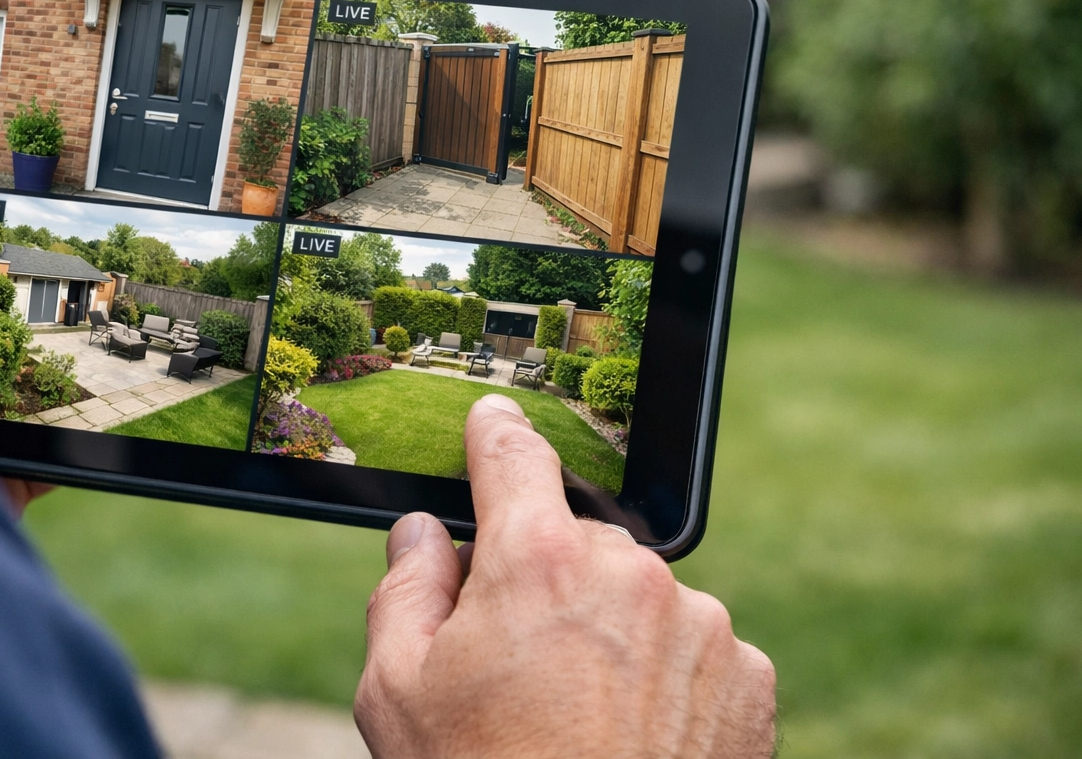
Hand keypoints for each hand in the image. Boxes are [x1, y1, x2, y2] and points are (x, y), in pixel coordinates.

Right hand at [356, 394, 774, 758]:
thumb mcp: (396, 694)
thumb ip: (404, 590)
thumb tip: (422, 533)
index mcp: (535, 560)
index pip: (513, 455)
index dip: (494, 433)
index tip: (493, 419)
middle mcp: (628, 573)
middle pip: (573, 541)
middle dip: (543, 578)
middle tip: (515, 660)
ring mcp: (700, 623)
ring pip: (636, 595)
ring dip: (608, 630)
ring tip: (578, 717)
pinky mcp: (749, 677)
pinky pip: (693, 647)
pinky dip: (664, 674)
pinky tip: (631, 734)